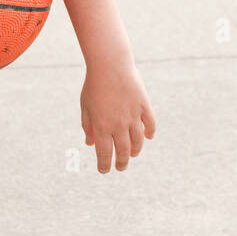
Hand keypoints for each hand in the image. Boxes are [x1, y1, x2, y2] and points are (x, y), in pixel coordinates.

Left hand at [80, 58, 155, 172]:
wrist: (110, 65)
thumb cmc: (94, 85)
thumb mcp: (86, 107)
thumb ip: (88, 126)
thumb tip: (90, 144)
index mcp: (102, 126)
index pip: (104, 154)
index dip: (104, 165)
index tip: (104, 170)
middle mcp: (119, 125)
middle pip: (123, 151)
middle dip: (122, 162)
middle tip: (121, 167)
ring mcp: (133, 116)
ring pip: (138, 141)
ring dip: (136, 151)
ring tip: (133, 154)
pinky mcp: (144, 106)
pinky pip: (150, 124)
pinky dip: (150, 132)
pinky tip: (148, 136)